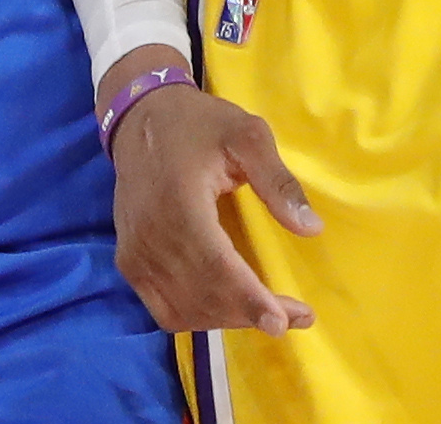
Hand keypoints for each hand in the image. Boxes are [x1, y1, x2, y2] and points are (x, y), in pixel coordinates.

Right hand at [104, 50, 320, 335]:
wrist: (142, 118)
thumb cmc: (200, 125)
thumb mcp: (248, 136)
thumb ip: (278, 181)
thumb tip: (311, 228)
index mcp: (179, 204)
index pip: (216, 268)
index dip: (250, 300)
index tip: (284, 322)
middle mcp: (150, 237)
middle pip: (203, 296)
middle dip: (250, 314)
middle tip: (295, 317)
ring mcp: (134, 253)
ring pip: (183, 309)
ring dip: (227, 320)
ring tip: (269, 314)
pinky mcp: (129, 261)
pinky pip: (162, 307)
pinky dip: (197, 316)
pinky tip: (228, 309)